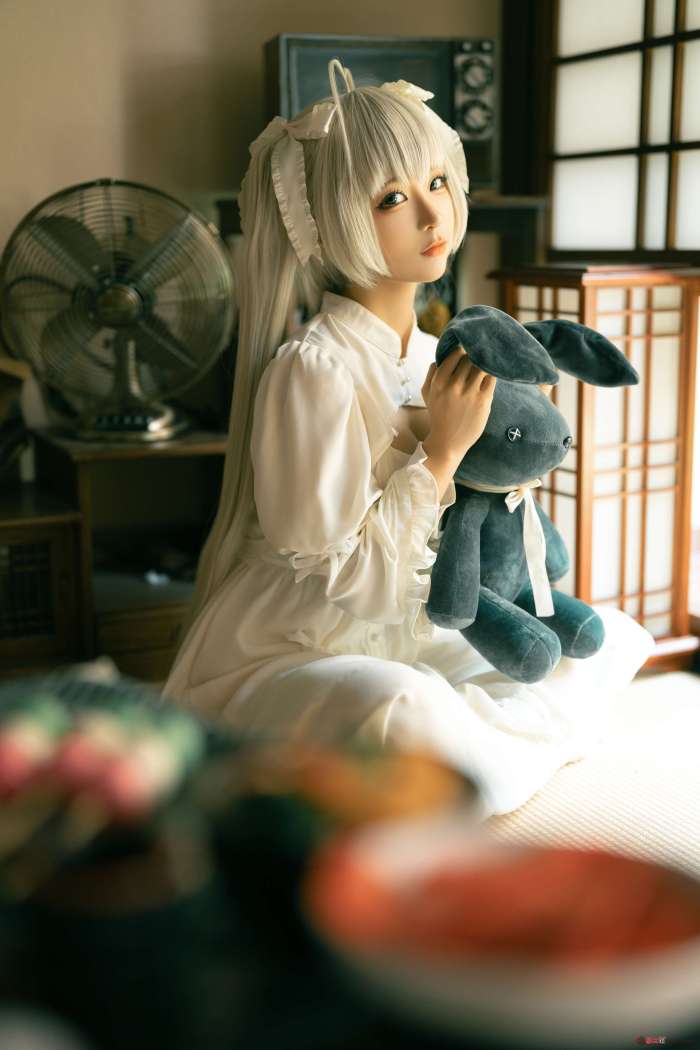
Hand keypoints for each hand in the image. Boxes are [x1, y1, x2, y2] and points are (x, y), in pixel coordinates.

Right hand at [421, 346, 495, 467]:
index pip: (455, 355)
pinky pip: (491, 378)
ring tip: (484, 368)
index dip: (462, 352)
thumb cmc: (438, 416)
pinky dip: (491, 375)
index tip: (466, 352)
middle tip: (477, 360)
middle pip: (470, 359)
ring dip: (484, 366)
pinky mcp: (483, 401)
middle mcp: (453, 386)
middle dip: (474, 358)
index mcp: (439, 382)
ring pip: (481, 367)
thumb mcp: (427, 394)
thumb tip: (440, 357)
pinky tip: (489, 377)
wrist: (448, 442)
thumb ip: (431, 374)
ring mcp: (469, 393)